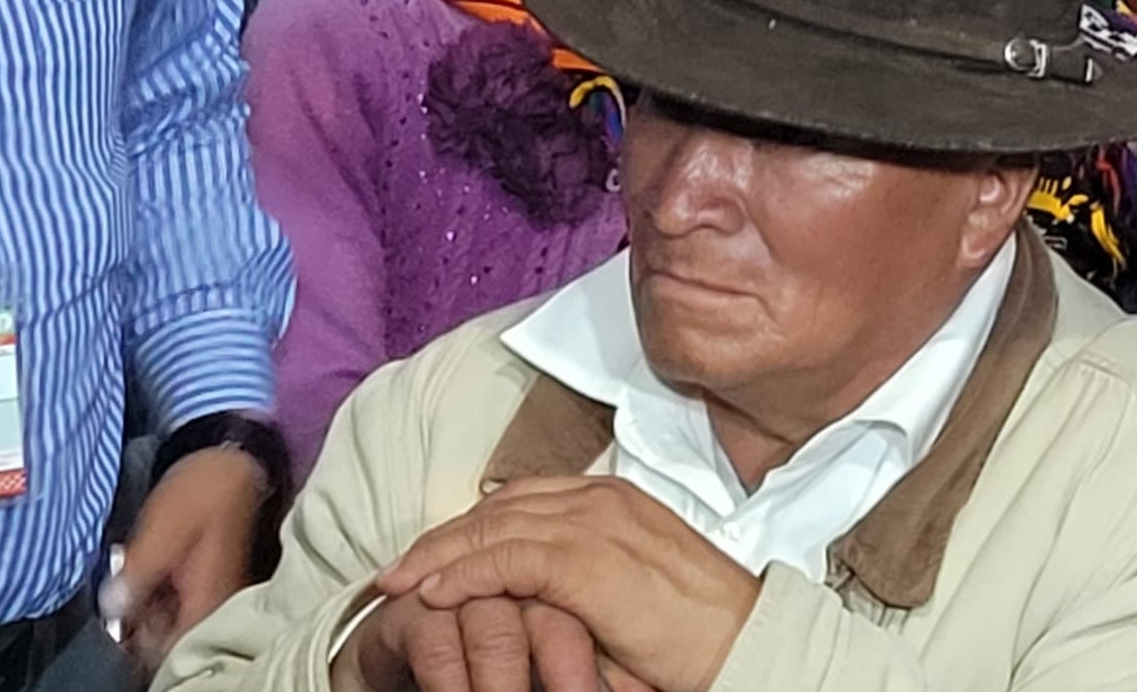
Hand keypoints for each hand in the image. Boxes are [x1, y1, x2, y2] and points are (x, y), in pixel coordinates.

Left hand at [120, 444, 269, 668]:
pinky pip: (180, 607)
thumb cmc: (199, 491)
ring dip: (148, 612)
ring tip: (133, 581)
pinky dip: (159, 599)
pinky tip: (147, 577)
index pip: (174, 649)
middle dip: (142, 628)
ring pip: (176, 624)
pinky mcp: (209, 581)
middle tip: (123, 598)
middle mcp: (219, 602)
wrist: (231, 458)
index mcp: (210, 597)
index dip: (141, 646)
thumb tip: (111, 609)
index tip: (121, 624)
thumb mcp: (162, 529)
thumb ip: (138, 574)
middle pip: (175, 641)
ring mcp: (215, 592)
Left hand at [368, 478, 759, 691]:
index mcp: (615, 499)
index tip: (430, 556)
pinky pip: (505, 560)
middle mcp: (602, 498)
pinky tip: (431, 596)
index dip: (469, 526)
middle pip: (498, 506)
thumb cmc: (690, 627)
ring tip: (395, 585)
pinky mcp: (587, 561)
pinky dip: (462, 575)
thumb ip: (577, 577)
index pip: (521, 498)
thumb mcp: (626, 588)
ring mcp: (595, 524)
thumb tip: (524, 598)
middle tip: (395, 570)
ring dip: (436, 555)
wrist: (740, 639)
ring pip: (491, 528)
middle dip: (441, 537)